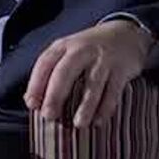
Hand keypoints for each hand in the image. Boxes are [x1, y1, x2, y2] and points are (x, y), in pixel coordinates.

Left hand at [23, 20, 155, 127]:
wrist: (126, 34)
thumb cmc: (89, 50)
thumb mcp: (68, 53)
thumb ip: (50, 73)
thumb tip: (32, 102)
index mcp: (63, 46)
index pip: (44, 64)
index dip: (36, 84)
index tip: (32, 104)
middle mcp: (82, 50)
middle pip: (65, 72)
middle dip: (55, 95)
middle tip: (49, 116)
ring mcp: (103, 59)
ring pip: (93, 84)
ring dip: (86, 105)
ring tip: (79, 124)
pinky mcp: (122, 69)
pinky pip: (113, 90)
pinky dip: (106, 107)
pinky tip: (98, 121)